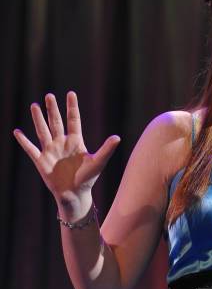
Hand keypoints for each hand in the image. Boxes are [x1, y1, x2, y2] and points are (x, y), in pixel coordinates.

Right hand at [13, 91, 120, 205]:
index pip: (74, 120)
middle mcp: (62, 143)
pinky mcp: (41, 161)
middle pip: (56, 122)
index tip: (71, 94)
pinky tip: (17, 132)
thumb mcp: (98, 162)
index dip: (72, 107)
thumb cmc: (88, 179)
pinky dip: (24, 141)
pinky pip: (31, 149)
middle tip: (49, 95)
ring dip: (38, 119)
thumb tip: (117, 137)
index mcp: (76, 142)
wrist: (75, 195)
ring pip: (43, 131)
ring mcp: (51, 151)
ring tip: (34, 105)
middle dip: (52, 109)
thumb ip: (106, 149)